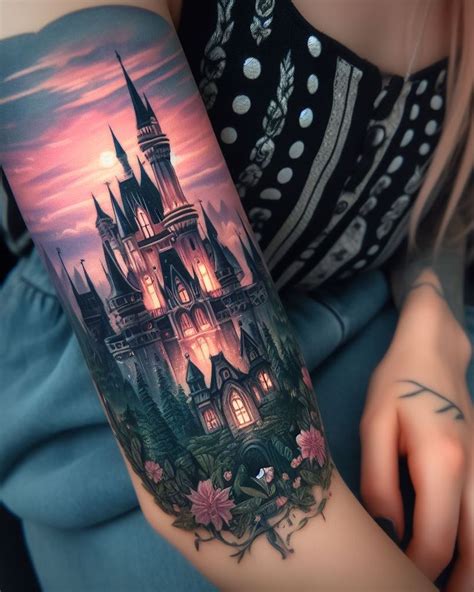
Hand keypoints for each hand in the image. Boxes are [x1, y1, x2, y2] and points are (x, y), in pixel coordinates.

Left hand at [360, 284, 472, 588]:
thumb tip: (386, 529)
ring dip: (469, 571)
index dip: (414, 569)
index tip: (388, 577)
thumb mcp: (375, 425)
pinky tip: (457, 556)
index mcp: (442, 464)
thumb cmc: (398, 384)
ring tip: (441, 587)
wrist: (435, 350)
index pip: (436, 542)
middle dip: (452, 585)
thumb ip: (379, 480)